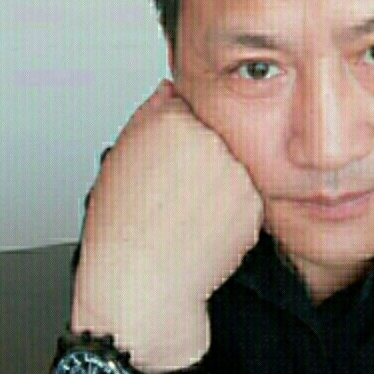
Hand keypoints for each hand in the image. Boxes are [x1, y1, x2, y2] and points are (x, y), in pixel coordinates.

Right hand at [71, 79, 262, 368]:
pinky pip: (245, 197)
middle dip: (202, 159)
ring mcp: (238, 171)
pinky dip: (231, 209)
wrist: (144, 283)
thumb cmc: (123, 228)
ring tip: (188, 213)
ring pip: (233, 166)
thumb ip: (150, 112)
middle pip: (215, 137)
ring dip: (219, 183)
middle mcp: (211, 140)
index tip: (167, 163)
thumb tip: (170, 90)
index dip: (175, 140)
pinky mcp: (255, 202)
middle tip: (176, 193)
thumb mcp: (119, 158)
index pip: (187, 110)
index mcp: (173, 121)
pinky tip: (205, 226)